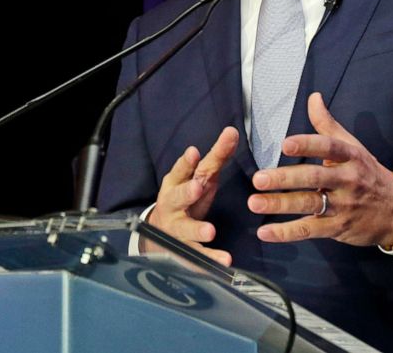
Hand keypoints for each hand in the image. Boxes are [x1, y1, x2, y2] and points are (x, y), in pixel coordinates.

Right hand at [146, 126, 238, 265]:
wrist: (160, 232)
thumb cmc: (187, 198)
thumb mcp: (200, 177)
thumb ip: (216, 157)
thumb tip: (232, 131)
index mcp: (176, 183)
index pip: (182, 170)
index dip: (186, 162)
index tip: (194, 152)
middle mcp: (173, 204)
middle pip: (177, 197)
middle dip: (186, 192)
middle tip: (197, 187)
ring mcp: (177, 228)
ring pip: (185, 229)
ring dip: (196, 229)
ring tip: (210, 231)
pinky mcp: (185, 250)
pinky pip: (197, 255)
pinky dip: (210, 258)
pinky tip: (224, 261)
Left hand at [248, 92, 392, 246]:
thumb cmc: (367, 174)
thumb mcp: (353, 147)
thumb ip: (327, 124)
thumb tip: (313, 97)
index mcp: (350, 157)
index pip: (328, 148)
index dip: (307, 145)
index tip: (285, 144)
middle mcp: (347, 180)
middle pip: (313, 178)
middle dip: (285, 178)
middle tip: (259, 179)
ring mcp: (343, 206)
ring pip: (309, 204)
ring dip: (280, 205)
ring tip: (255, 202)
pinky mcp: (337, 228)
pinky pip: (309, 230)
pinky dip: (286, 233)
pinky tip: (265, 232)